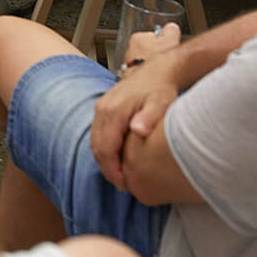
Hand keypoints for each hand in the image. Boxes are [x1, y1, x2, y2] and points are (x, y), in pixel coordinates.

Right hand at [90, 25, 181, 188]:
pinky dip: (105, 150)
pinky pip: (98, 134)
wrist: (157, 70)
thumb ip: (148, 118)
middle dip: (108, 169)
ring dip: (105, 161)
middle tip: (124, 186)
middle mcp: (102, 109)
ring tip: (122, 176)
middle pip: (97, 148)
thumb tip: (137, 130)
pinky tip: (118, 158)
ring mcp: (100, 108)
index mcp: (113, 111)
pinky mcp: (103, 108)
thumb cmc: (161, 89)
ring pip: (95, 142)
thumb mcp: (160, 104)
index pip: (105, 149)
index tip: (125, 185)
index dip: (113, 170)